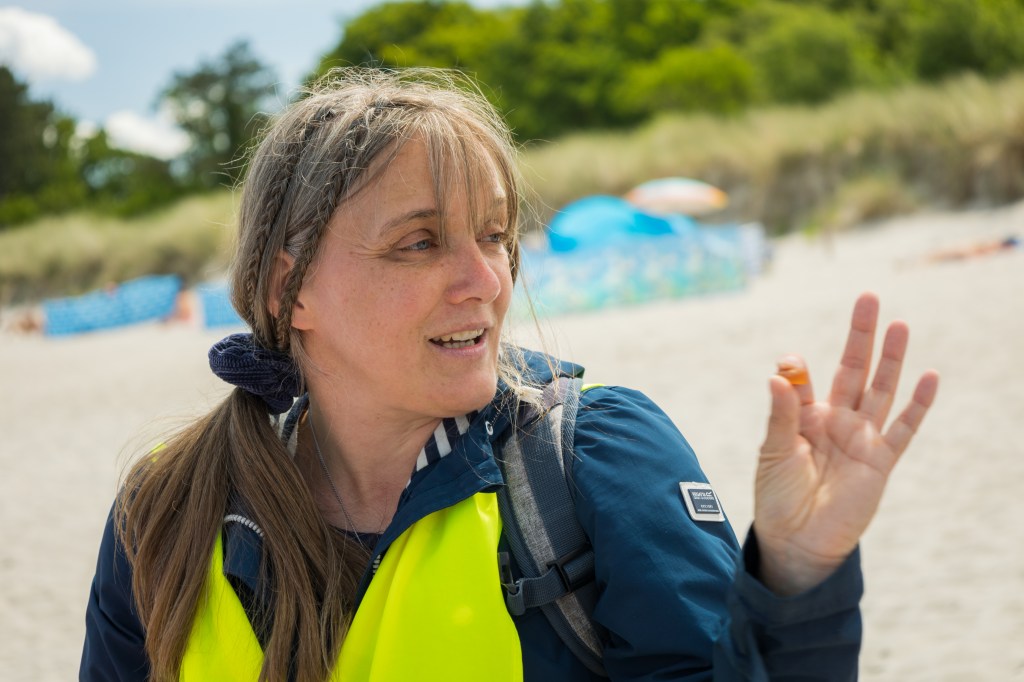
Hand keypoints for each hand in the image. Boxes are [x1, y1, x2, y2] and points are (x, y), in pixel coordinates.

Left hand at [754, 292, 939, 595]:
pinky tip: (928, 376)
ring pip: (880, 390)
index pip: (807, 379)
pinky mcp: (880, 461)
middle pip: (853, 370)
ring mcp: (861, 438)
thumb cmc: (777, 496)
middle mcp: (836, 420)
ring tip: (900, 324)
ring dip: (890, 359)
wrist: (797, 541)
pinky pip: (903, 428)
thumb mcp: (773, 451)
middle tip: (869, 298)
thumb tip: (779, 372)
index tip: (792, 362)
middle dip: (861, 336)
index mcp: (805, 416)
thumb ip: (781, 413)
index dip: (799, 368)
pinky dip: (917, 405)